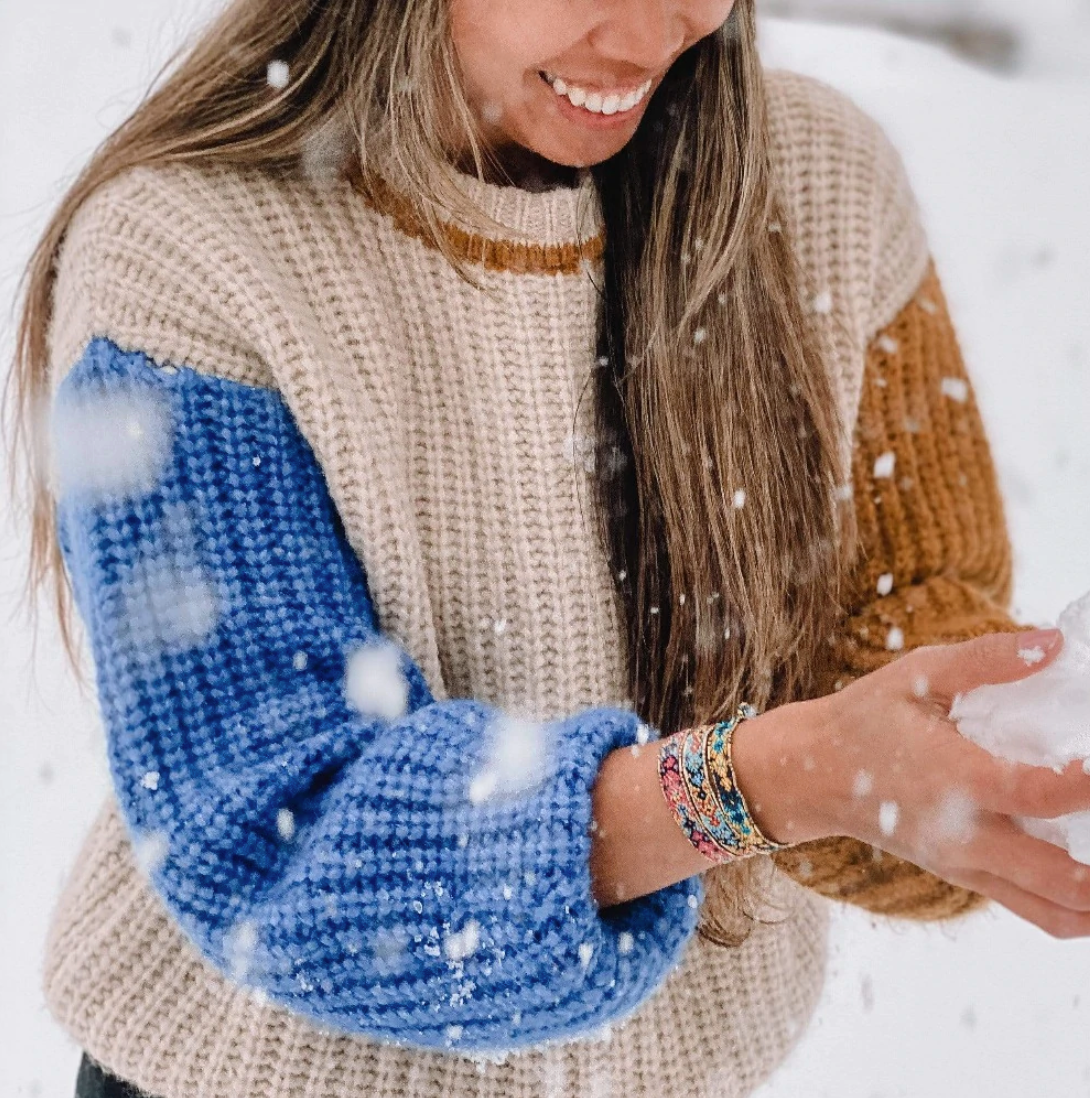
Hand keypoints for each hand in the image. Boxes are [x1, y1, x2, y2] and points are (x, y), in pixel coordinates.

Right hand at [733, 628, 1089, 938]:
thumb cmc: (864, 718)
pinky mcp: (964, 875)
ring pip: (1058, 908)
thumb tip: (1054, 642)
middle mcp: (963, 834)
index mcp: (953, 778)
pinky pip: (1036, 910)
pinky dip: (1076, 903)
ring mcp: (965, 863)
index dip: (1089, 782)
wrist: (810, 775)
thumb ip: (985, 659)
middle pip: (1065, 876)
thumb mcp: (916, 674)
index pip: (1040, 793)